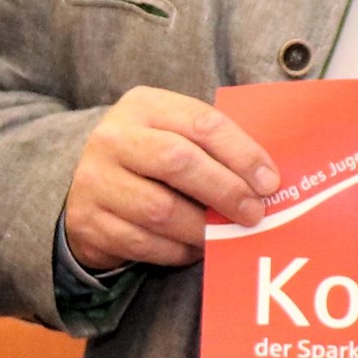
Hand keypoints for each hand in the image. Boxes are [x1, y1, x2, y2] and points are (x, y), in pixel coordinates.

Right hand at [63, 88, 279, 271]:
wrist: (87, 190)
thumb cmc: (150, 161)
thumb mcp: (174, 134)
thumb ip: (213, 148)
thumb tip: (266, 182)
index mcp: (143, 106)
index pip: (201, 123)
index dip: (242, 153)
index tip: (269, 182)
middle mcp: (113, 138)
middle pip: (177, 161)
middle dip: (225, 190)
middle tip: (254, 212)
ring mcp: (95, 181)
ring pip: (161, 210)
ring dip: (203, 228)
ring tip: (225, 234)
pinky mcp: (89, 222)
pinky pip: (145, 243)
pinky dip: (178, 250)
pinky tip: (194, 247)